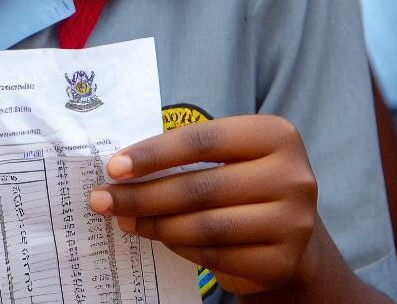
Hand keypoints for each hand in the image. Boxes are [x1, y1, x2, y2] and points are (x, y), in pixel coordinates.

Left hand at [89, 116, 317, 295]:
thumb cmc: (242, 180)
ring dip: (155, 224)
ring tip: (126, 219)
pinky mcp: (282, 262)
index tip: (113, 167)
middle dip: (143, 195)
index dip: (153, 153)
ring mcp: (293, 224)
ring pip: (205, 226)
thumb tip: (120, 170)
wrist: (290, 232)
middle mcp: (293, 177)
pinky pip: (215, 256)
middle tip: (103, 200)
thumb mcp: (225, 155)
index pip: (202, 140)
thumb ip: (185, 155)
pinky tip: (160, 237)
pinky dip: (180, 248)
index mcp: (276, 135)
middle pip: (200, 187)